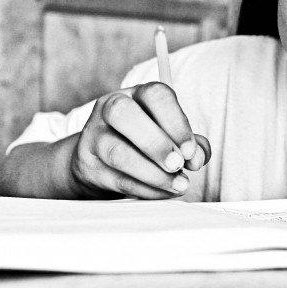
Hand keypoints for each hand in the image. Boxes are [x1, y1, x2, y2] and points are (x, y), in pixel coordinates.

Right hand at [69, 82, 210, 198]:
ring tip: (178, 184)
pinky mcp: (88, 166)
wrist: (102, 162)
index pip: (155, 95)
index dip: (176, 122)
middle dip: (156, 143)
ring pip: (117, 152)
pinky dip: (147, 189)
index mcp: (137, 94)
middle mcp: (110, 108)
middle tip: (178, 165)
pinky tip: (164, 192)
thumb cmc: (144, 143)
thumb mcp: (171, 135)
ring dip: (153, 173)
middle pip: (123, 114)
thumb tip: (198, 158)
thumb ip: (192, 144)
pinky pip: (118, 179)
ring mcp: (94, 136)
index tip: (190, 150)